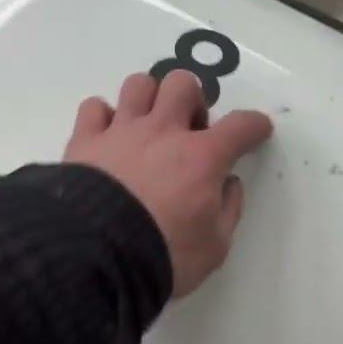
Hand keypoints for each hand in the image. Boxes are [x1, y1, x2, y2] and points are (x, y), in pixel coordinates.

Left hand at [63, 70, 273, 298]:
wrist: (95, 259)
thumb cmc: (163, 256)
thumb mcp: (214, 247)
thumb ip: (227, 211)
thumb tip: (227, 184)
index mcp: (202, 158)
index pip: (240, 126)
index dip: (254, 125)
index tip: (257, 131)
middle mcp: (163, 132)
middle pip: (183, 84)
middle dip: (192, 101)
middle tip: (189, 131)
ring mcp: (121, 132)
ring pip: (138, 84)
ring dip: (148, 100)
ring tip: (147, 126)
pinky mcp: (84, 141)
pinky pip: (94, 107)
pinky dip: (103, 118)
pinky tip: (107, 138)